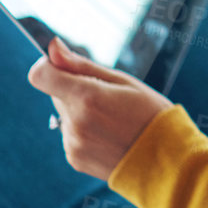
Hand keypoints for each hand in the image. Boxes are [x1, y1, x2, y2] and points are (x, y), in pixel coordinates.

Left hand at [26, 36, 172, 182]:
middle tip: (109, 97)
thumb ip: (83, 66)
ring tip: (114, 120)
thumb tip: (52, 47)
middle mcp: (74, 122)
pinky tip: (110, 135)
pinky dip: (85, 130)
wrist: (166, 160)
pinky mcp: (74, 158)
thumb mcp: (124, 82)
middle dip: (76, 89)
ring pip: (65, 114)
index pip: (41, 75)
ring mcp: (72, 143)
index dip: (48, 66)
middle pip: (57, 93)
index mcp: (87, 97)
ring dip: (81, 111)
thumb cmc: (151, 114)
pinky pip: (70, 134)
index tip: (65, 66)